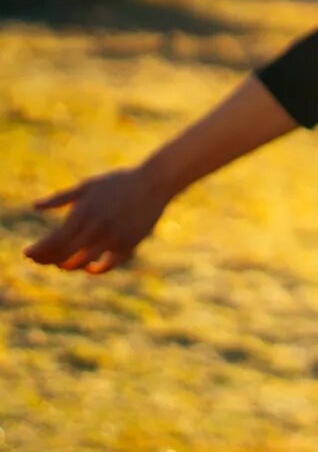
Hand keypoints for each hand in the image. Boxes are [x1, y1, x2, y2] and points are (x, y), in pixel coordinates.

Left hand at [22, 164, 170, 273]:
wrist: (155, 182)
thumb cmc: (118, 181)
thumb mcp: (87, 185)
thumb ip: (60, 198)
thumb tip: (35, 206)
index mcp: (82, 213)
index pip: (52, 242)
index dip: (37, 252)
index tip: (27, 254)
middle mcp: (96, 229)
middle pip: (63, 255)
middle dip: (47, 259)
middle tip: (39, 259)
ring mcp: (113, 239)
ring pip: (81, 263)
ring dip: (67, 265)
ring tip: (61, 262)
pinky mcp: (128, 245)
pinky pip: (107, 265)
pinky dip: (95, 269)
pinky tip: (89, 266)